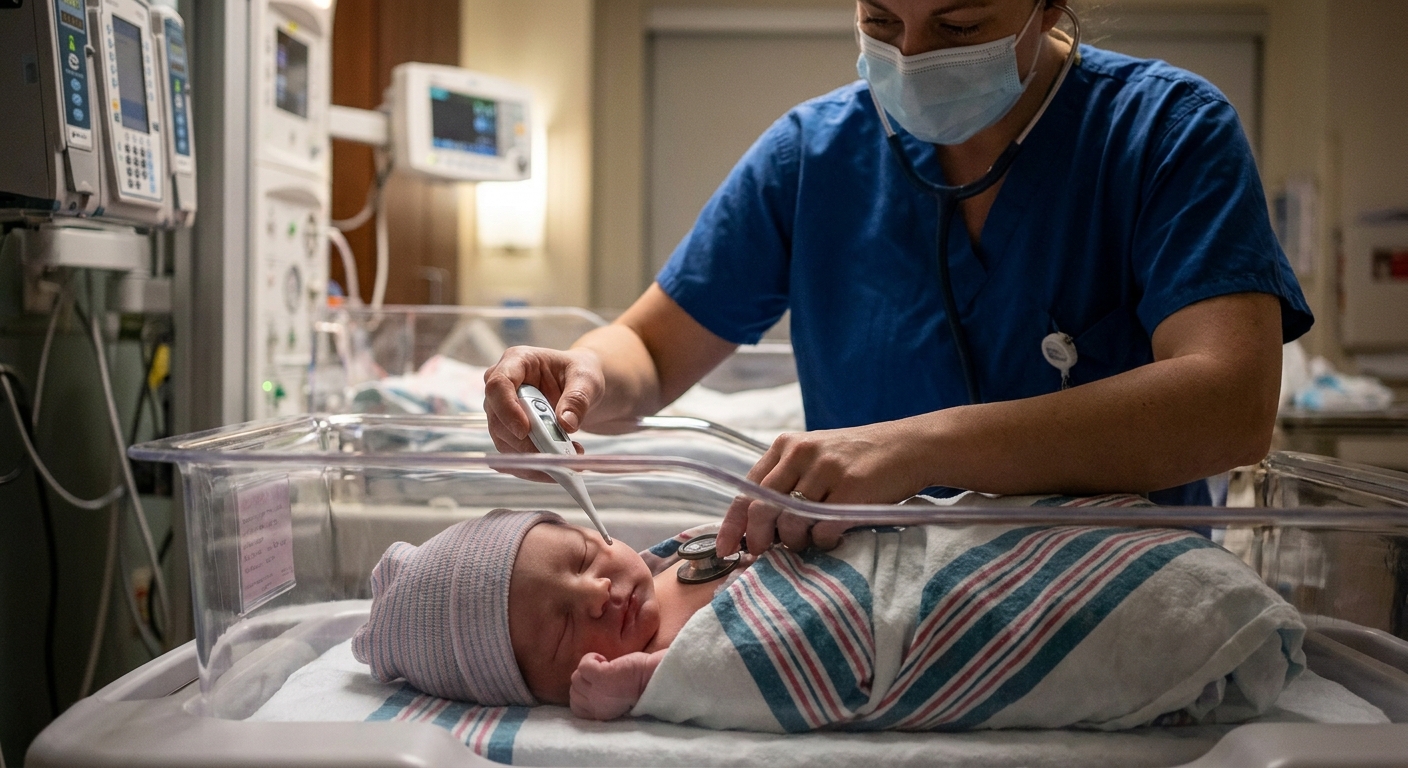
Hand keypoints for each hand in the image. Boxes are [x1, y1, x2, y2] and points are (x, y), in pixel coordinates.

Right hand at [482, 346, 602, 479]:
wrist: (580, 387)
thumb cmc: (580, 374)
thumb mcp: (587, 379)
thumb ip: (577, 398)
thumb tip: (566, 424)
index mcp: (517, 361)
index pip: (498, 385)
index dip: (507, 410)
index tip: (525, 430)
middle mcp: (502, 386)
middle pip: (498, 420)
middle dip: (526, 443)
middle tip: (558, 456)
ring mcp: (501, 411)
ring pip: (504, 442)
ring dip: (534, 458)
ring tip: (568, 460)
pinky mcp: (508, 432)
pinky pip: (513, 455)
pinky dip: (534, 466)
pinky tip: (558, 467)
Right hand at [569, 650, 665, 720]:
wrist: (658, 680)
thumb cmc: (642, 686)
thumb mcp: (615, 699)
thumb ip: (602, 696)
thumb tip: (591, 684)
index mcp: (600, 713)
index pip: (575, 706)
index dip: (582, 692)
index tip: (597, 685)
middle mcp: (595, 706)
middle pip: (573, 689)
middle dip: (584, 679)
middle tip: (602, 674)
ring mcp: (597, 693)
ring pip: (575, 678)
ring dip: (587, 669)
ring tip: (604, 666)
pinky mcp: (602, 678)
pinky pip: (583, 666)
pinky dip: (590, 659)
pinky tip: (604, 660)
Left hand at [715, 421, 931, 555]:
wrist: (908, 446)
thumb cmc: (858, 458)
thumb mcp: (815, 458)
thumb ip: (785, 482)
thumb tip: (753, 529)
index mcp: (787, 446)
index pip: (746, 489)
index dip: (732, 524)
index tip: (725, 550)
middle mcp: (802, 454)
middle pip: (761, 508)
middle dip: (758, 540)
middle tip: (764, 555)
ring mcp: (827, 470)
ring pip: (790, 522)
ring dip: (794, 542)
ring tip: (808, 540)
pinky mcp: (852, 490)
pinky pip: (822, 530)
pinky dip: (823, 542)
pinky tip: (832, 537)